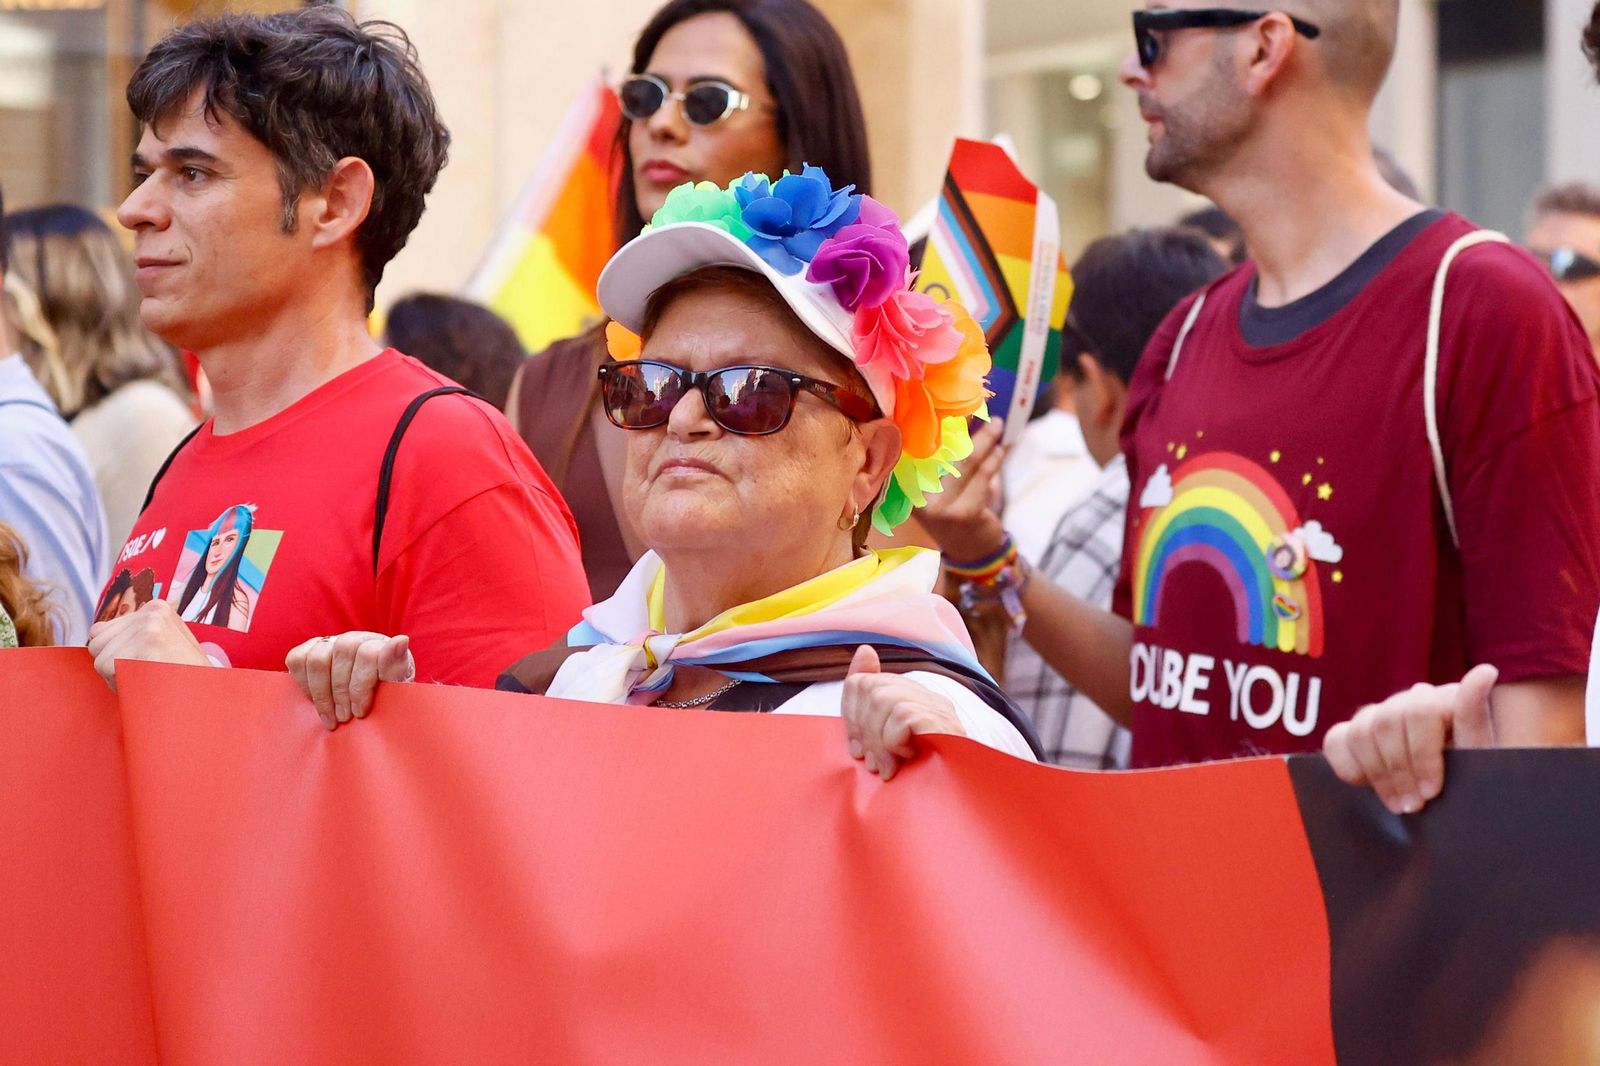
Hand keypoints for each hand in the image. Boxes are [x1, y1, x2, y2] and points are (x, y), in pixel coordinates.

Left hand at [87, 599, 211, 688]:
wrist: (210, 699)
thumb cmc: (183, 678)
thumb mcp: (163, 644)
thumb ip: (134, 633)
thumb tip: (95, 631)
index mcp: (156, 608)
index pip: (101, 630)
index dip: (115, 656)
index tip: (143, 664)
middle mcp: (152, 611)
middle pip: (96, 642)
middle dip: (112, 665)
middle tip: (143, 675)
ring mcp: (151, 626)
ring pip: (99, 656)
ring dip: (116, 677)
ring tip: (146, 679)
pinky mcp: (149, 644)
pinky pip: (106, 668)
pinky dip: (119, 684)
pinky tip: (146, 683)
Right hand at [285, 632, 413, 730]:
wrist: (370, 697)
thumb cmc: (386, 693)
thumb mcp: (398, 686)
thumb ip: (397, 667)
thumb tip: (401, 639)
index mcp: (381, 644)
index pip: (368, 653)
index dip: (361, 686)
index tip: (360, 711)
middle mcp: (356, 638)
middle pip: (342, 653)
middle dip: (341, 692)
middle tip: (344, 718)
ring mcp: (332, 642)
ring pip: (317, 658)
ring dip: (321, 692)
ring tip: (330, 716)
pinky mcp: (311, 649)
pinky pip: (297, 659)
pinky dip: (303, 683)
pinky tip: (314, 701)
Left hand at [841, 645, 965, 781]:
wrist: (948, 809)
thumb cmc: (914, 780)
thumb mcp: (881, 742)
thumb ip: (867, 704)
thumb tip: (865, 650)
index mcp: (911, 698)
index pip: (862, 682)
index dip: (850, 714)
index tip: (857, 747)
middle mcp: (928, 698)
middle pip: (871, 688)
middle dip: (862, 728)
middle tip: (870, 761)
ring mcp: (940, 710)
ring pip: (885, 699)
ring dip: (877, 739)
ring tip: (886, 766)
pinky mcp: (945, 725)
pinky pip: (902, 716)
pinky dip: (894, 741)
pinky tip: (904, 759)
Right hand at [917, 418, 1007, 563]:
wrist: (971, 551)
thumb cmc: (956, 510)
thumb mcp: (943, 486)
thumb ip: (946, 459)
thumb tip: (959, 417)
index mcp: (907, 488)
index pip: (917, 451)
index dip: (934, 426)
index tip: (951, 405)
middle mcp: (918, 498)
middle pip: (944, 452)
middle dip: (965, 427)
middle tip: (981, 407)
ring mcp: (940, 507)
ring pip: (967, 462)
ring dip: (986, 441)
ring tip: (998, 426)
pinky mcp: (964, 512)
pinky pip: (983, 477)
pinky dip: (994, 460)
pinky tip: (1000, 451)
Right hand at [1322, 663, 1498, 814]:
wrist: (1463, 803)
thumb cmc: (1475, 778)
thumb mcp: (1483, 754)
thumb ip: (1475, 715)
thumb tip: (1484, 671)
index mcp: (1444, 698)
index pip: (1420, 711)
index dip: (1421, 754)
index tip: (1431, 791)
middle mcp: (1411, 699)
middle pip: (1386, 722)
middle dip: (1400, 770)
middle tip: (1415, 805)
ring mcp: (1382, 714)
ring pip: (1361, 732)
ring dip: (1379, 774)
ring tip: (1399, 805)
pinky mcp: (1357, 732)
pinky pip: (1336, 740)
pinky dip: (1349, 767)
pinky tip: (1371, 787)